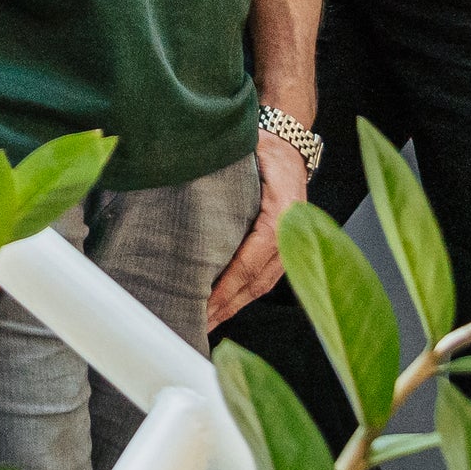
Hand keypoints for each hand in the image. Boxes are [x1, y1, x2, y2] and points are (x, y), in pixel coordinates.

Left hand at [206, 128, 311, 329]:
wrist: (289, 144)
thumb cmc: (264, 149)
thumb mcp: (244, 156)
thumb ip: (221, 176)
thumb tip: (179, 180)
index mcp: (279, 218)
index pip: (249, 264)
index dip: (225, 289)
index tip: (204, 306)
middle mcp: (289, 238)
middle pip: (254, 284)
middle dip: (225, 308)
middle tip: (195, 325)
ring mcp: (290, 247)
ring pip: (260, 287)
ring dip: (233, 307)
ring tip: (205, 324)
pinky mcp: (284, 250)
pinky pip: (263, 279)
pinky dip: (243, 296)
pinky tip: (224, 306)